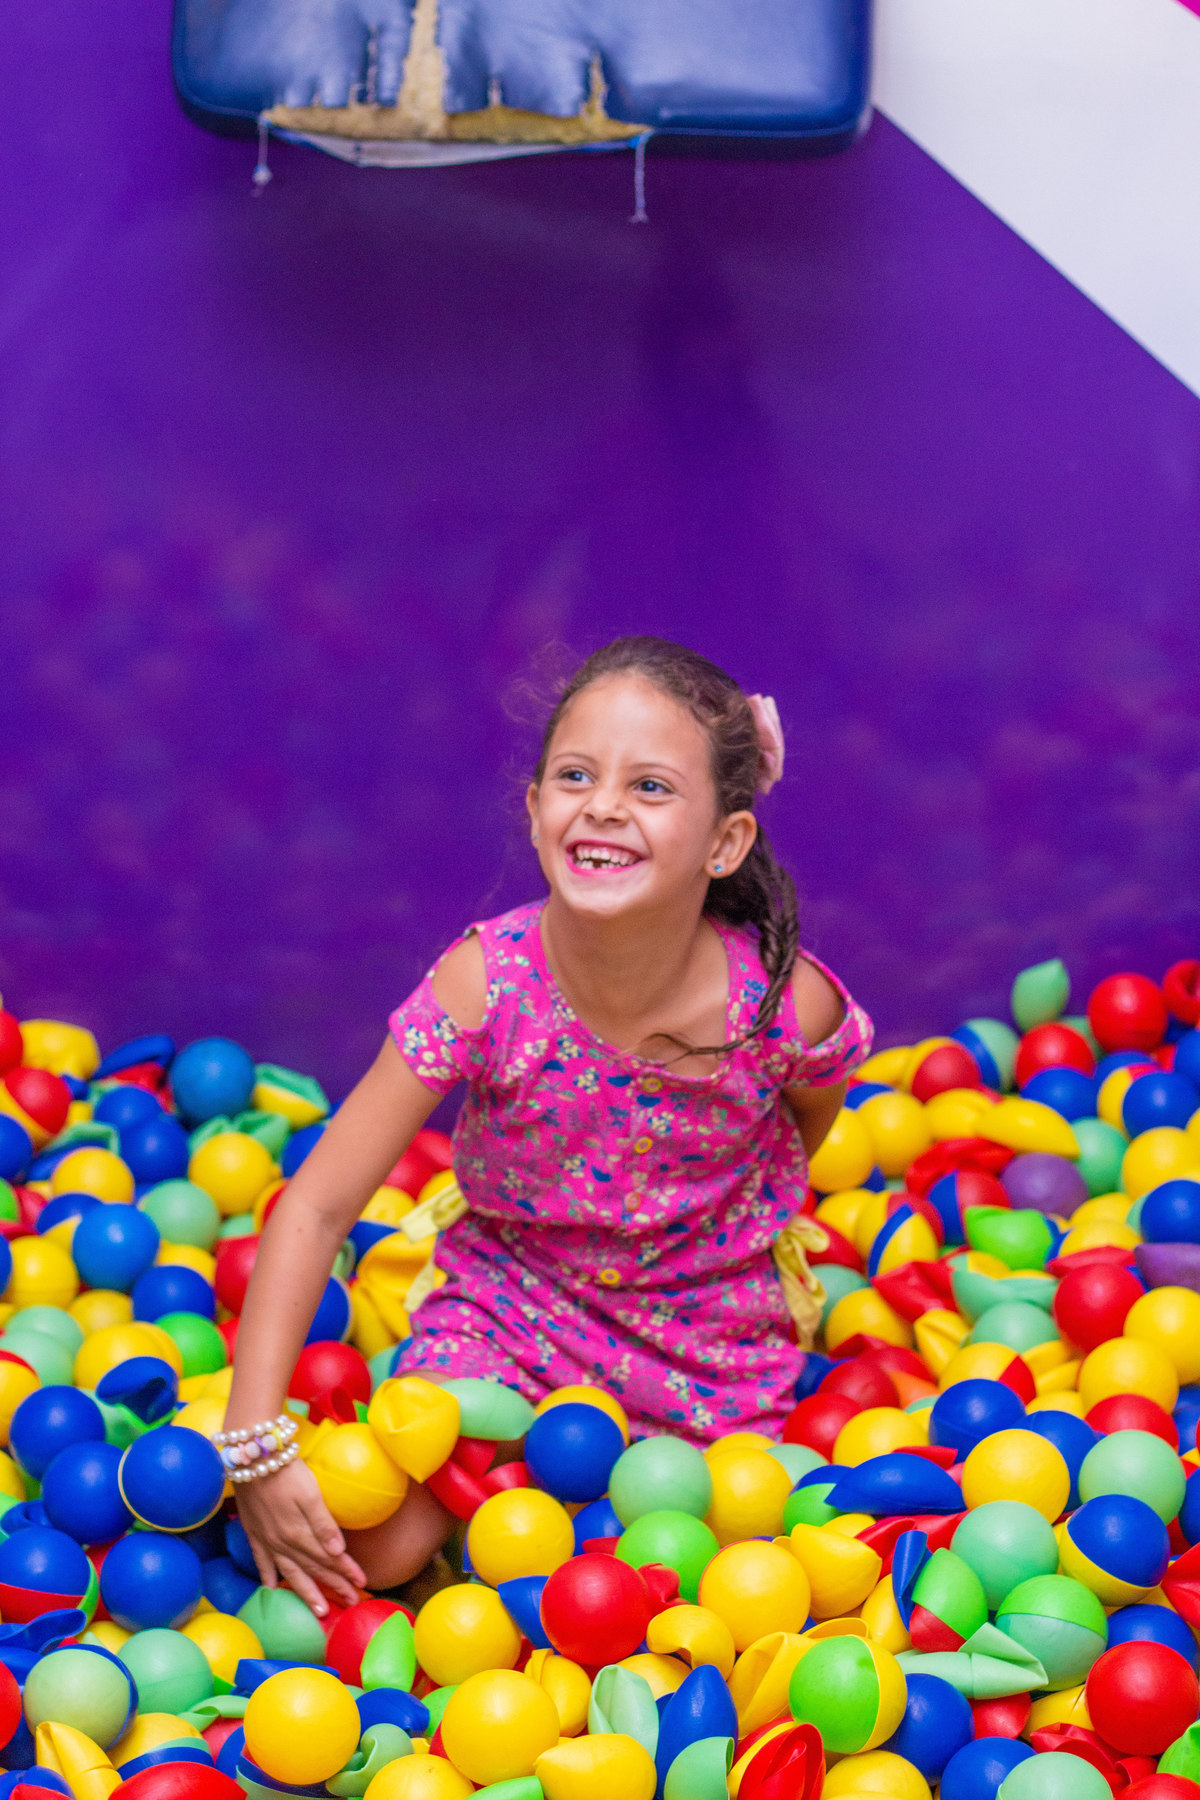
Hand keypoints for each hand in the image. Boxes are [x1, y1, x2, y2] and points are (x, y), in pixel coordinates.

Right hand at [236, 1458, 365, 1613]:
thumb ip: (323, 1524)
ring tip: (319, 1611)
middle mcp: (284, 1543)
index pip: (328, 1559)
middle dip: (333, 1586)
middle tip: (350, 1602)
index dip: (346, 1571)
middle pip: (313, 1569)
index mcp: (300, 1534)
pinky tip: (271, 1590)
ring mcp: (267, 1541)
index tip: (362, 1584)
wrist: (250, 1460)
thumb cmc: (286, 1473)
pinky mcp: (254, 1534)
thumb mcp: (309, 1493)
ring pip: (290, 1572)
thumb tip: (338, 1552)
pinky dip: (268, 1577)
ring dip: (306, 1592)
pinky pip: (262, 1562)